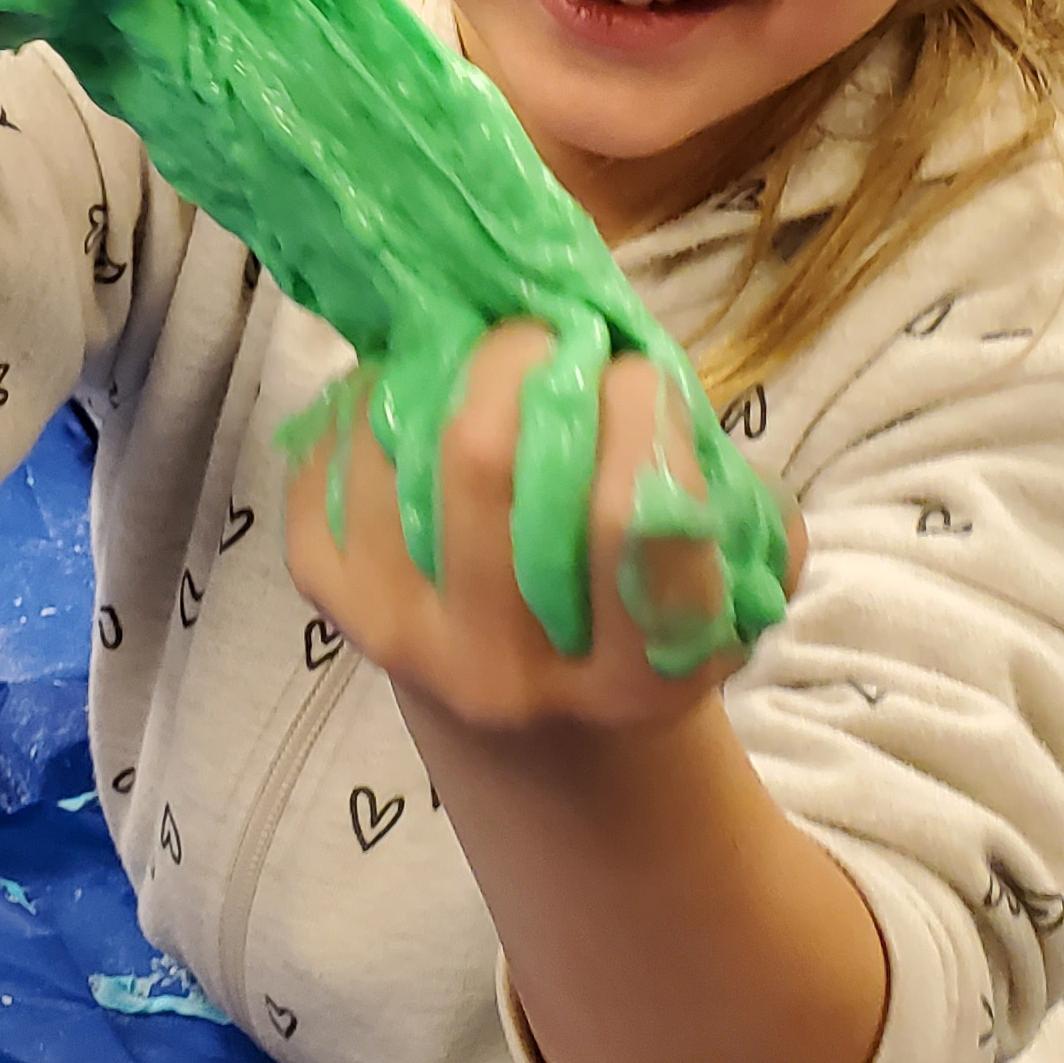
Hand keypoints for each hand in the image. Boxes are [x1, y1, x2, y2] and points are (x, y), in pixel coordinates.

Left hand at [286, 326, 807, 744]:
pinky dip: (365, 402)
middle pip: (484, 463)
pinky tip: (414, 390)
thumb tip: (659, 384)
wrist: (535, 729)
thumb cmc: (645, 614)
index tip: (640, 374)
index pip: (632, 519)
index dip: (639, 414)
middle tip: (550, 332)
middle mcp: (509, 674)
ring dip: (442, 366)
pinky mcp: (336, 606)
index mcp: (635, 676)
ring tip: (484, 349)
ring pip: (399, 449)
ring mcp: (408, 641)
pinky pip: (330, 466)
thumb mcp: (731, 581)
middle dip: (523, 357)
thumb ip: (733, 501)